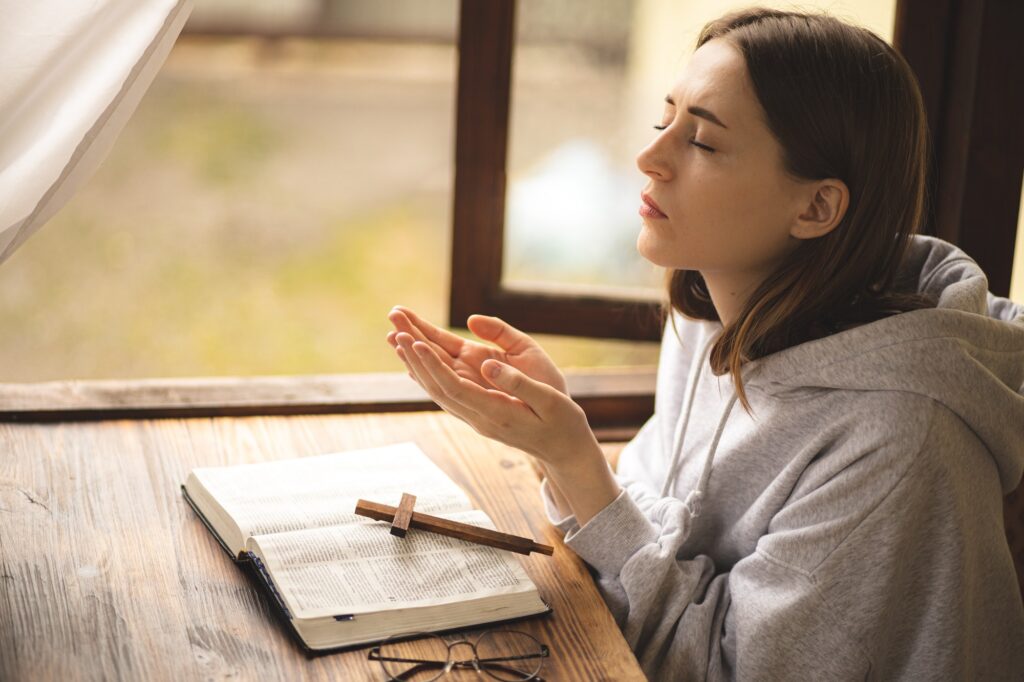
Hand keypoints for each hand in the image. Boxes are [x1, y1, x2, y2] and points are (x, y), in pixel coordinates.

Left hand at [386, 307, 619, 523]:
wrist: (563, 450)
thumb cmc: (562, 422)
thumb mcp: (550, 400)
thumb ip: (520, 383)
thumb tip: (487, 364)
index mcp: (495, 411)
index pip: (453, 386)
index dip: (431, 363)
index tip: (413, 339)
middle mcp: (478, 416)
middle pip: (437, 384)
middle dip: (414, 353)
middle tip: (394, 322)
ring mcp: (475, 416)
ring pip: (437, 387)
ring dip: (414, 360)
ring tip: (395, 331)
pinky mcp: (477, 411)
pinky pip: (445, 390)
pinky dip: (427, 371)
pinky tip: (414, 359)